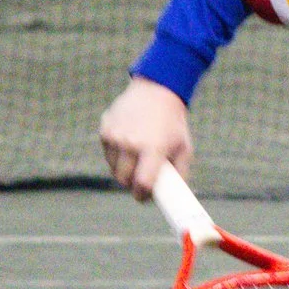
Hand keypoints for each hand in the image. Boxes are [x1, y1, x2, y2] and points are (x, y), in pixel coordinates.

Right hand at [98, 76, 192, 198]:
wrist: (156, 91)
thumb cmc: (173, 124)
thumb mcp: (184, 148)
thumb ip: (179, 174)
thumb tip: (172, 197)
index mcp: (153, 148)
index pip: (142, 183)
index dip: (142, 195)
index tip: (144, 196)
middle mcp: (130, 142)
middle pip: (124, 179)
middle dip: (131, 184)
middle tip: (140, 182)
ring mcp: (115, 136)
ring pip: (114, 168)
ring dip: (123, 171)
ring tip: (137, 159)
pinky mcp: (105, 130)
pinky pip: (108, 154)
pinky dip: (116, 156)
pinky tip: (128, 145)